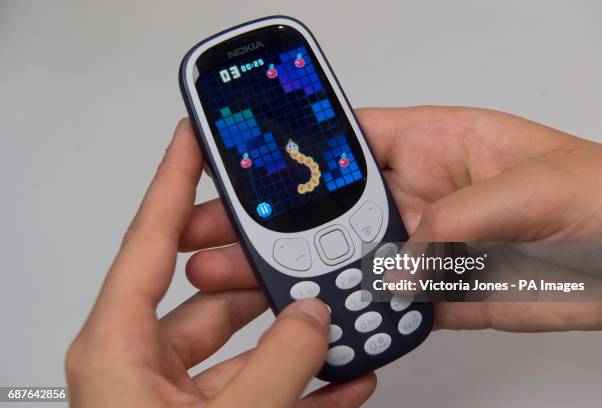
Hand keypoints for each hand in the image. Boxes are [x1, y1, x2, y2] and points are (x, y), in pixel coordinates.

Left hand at [65, 120, 375, 407]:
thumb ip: (277, 365)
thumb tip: (313, 317)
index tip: (193, 136)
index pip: (150, 240)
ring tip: (333, 311)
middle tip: (296, 240)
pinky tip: (342, 376)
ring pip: (243, 342)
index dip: (175, 179)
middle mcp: (143, 364)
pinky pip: (259, 386)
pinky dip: (302, 383)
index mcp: (119, 348)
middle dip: (260, 266)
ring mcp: (176, 396)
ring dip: (293, 333)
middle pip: (209, 289)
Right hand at [182, 107, 601, 332]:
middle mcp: (425, 193)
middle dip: (277, 222)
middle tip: (223, 234)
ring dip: (305, 273)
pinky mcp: (447, 292)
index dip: (296, 149)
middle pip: (334, 207)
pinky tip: (320, 321)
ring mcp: (432, 245)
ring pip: (353, 259)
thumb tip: (401, 258)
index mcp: (439, 144)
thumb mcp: (535, 187)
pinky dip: (358, 316)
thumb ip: (459, 219)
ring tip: (250, 282)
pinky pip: (391, 304)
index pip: (351, 139)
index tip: (244, 164)